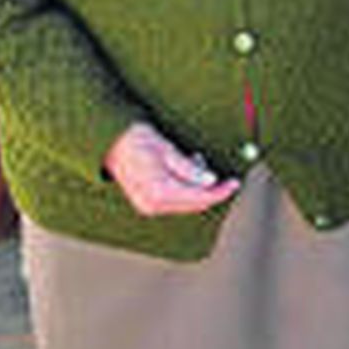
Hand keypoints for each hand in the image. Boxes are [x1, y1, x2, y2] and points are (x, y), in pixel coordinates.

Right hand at [103, 121, 239, 216]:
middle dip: (211, 190)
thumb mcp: (168, 150)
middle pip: (194, 204)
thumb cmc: (139, 141)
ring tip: (194, 161)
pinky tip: (185, 171)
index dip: (220, 192)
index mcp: (159, 191)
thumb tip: (210, 180)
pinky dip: (187, 189)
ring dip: (198, 188)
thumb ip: (189, 168)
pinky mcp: (148, 204)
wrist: (113, 142)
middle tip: (218, 170)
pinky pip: (176, 201)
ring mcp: (149, 206)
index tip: (234, 183)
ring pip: (186, 204)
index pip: (198, 198)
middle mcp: (153, 205)